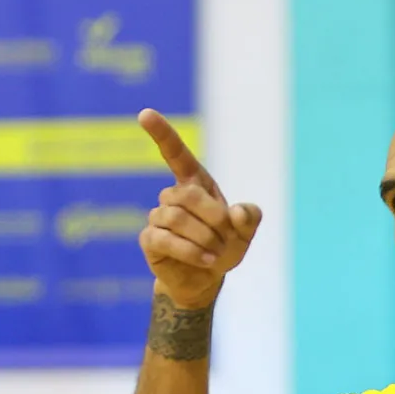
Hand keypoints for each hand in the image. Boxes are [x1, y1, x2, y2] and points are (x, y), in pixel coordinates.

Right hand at [137, 109, 261, 308]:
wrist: (205, 279)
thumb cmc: (223, 248)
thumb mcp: (244, 233)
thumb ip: (249, 218)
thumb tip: (238, 212)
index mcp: (194, 184)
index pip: (176, 153)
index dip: (161, 134)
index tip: (145, 114)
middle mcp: (173, 196)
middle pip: (187, 195)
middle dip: (213, 219)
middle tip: (226, 241)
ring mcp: (157, 217)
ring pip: (176, 217)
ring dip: (204, 238)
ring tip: (216, 254)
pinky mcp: (149, 239)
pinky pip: (165, 238)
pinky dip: (190, 250)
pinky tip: (206, 260)